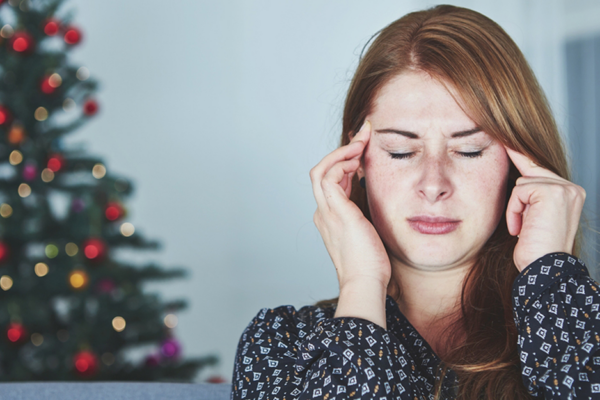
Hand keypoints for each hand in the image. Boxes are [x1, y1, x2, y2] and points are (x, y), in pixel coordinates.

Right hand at [310, 121, 390, 290]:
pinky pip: (330, 177)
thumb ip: (368, 216)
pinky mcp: (336, 211)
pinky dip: (342, 163)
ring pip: (321, 170)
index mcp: (330, 218)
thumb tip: (380, 201)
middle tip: (364, 135)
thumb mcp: (369, 233)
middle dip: (342, 150)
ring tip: (362, 144)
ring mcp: (327, 211)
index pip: (332, 181)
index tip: (365, 150)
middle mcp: (324, 212)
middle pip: (321, 171)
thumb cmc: (371, 265)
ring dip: (341, 153)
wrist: (365, 283)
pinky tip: (359, 159)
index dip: (346, 163)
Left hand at [505, 147, 585, 271]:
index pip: (540, 169)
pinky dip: (514, 210)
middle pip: (529, 173)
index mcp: (570, 193)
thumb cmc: (534, 249)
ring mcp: (564, 188)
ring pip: (521, 184)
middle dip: (518, 198)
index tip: (504, 139)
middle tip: (523, 224)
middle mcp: (572, 188)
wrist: (543, 270)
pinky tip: (522, 228)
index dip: (520, 156)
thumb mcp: (533, 218)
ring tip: (525, 229)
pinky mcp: (552, 192)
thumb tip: (517, 179)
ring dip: (515, 208)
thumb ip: (531, 197)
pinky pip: (519, 191)